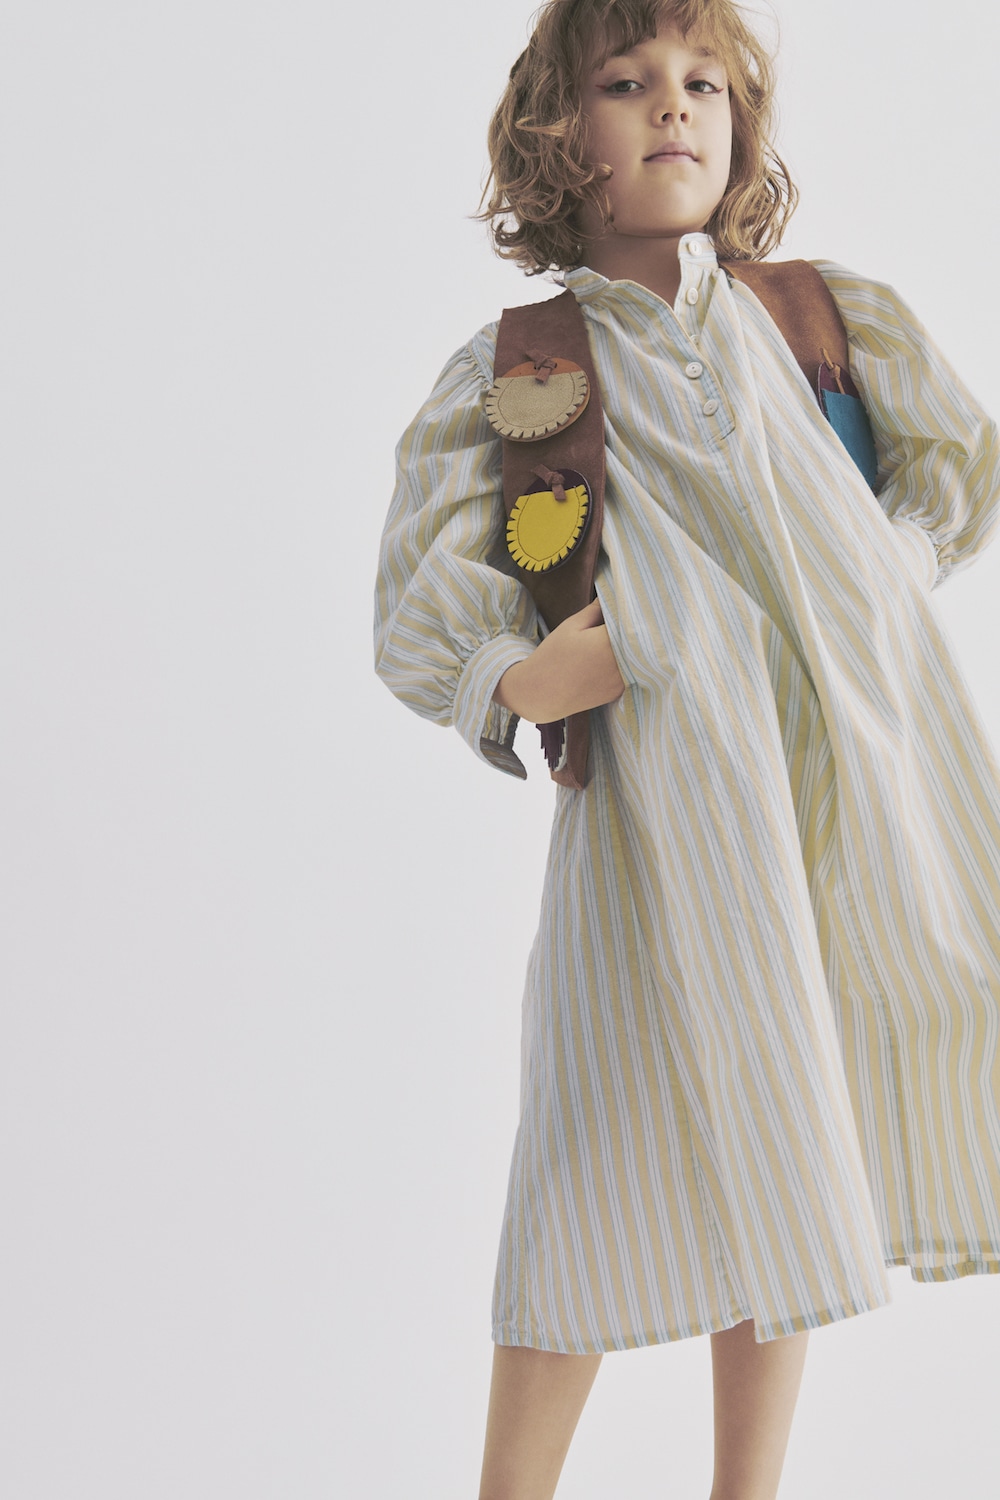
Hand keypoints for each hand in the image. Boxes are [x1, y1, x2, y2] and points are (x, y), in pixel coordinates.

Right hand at [492, 599, 625, 722]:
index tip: (631, 605)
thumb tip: (612, 595)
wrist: (542, 694)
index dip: (633, 612)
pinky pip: (632, 672)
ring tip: (625, 636)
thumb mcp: (572, 626)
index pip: (633, 620)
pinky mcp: (618, 691)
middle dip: (635, 628)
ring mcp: (621, 680)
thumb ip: (596, 610)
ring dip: (634, 647)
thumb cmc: (553, 656)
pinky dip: (629, 663)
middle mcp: (620, 663)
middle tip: (633, 617)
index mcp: (609, 642)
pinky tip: (618, 656)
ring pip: (638, 657)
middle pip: (639, 640)